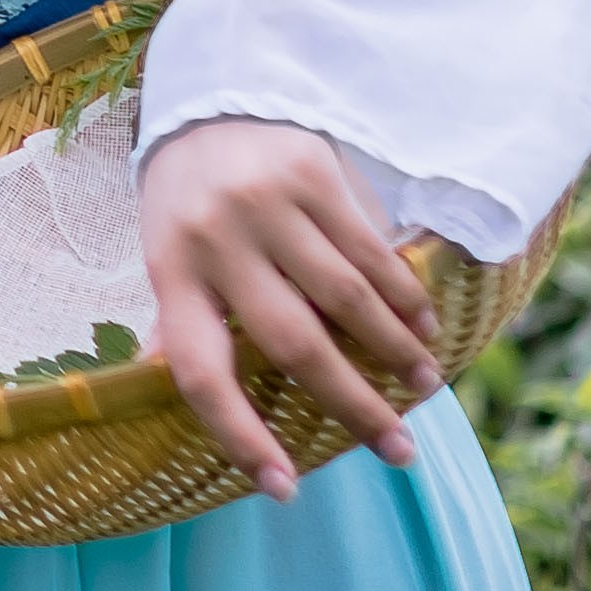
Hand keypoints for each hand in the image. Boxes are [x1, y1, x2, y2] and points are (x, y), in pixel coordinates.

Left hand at [137, 117, 440, 498]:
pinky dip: (403, 297)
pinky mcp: (312, 173)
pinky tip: (423, 328)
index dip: (239, 435)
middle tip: (398, 452)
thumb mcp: (167, 255)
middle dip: (352, 405)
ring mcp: (266, 205)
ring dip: (393, 352)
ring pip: (345, 298)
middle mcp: (215, 240)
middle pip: (292, 343)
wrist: (212, 101)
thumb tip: (172, 396)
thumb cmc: (189, 201)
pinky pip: (370, 250)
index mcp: (170, 272)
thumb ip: (180, 319)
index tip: (283, 489)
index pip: (200, 371)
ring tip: (422, 387)